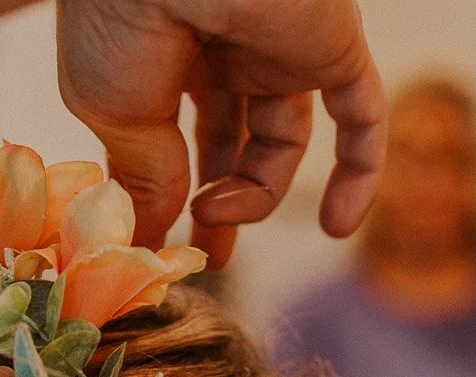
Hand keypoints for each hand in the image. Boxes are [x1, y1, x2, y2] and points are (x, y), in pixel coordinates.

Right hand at [56, 0, 385, 259]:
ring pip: (282, 144)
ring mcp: (283, 47)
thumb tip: (152, 236)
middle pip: (236, 141)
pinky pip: (362, 118)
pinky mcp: (332, 47)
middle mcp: (227, 45)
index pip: (177, 131)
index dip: (166, 191)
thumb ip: (143, 176)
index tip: (154, 243)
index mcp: (169, 51)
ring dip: (253, 198)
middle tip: (208, 255)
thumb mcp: (113, 112)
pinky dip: (359, 174)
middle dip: (222, 203)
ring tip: (212, 215)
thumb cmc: (118, 21)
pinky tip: (336, 229)